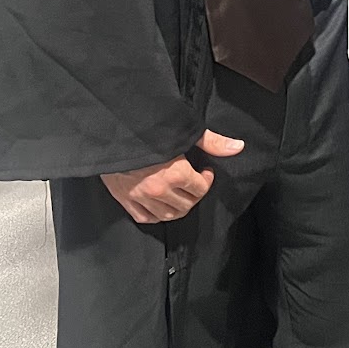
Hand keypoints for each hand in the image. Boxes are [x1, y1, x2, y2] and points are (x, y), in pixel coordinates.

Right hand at [101, 128, 244, 224]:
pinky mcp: (125, 200)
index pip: (201, 189)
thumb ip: (212, 142)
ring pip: (168, 215)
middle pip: (187, 204)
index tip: (205, 172)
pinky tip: (160, 205)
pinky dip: (155, 215)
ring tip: (181, 194)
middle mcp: (159, 189)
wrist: (111, 132)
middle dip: (195, 194)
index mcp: (175, 173)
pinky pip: (145, 218)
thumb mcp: (183, 131)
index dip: (207, 180)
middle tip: (195, 183)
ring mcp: (141, 197)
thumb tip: (238, 147)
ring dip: (179, 207)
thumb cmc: (146, 130)